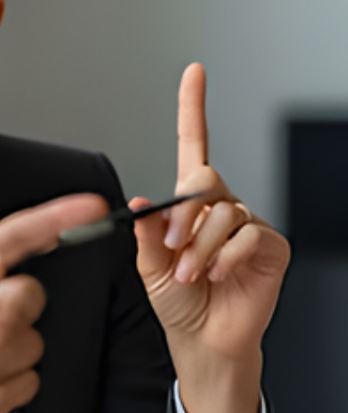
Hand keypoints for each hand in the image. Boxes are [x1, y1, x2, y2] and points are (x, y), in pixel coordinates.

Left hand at [133, 62, 289, 412]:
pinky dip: (226, 256)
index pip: (193, 145)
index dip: (193, 107)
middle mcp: (220, 206)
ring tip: (191, 273)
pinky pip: (248, 235)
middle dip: (184, 212)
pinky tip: (217, 274)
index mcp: (188, 204)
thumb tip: (142, 202)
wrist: (202, 338)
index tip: (194, 73)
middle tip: (172, 245)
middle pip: (205, 178)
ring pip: (224, 212)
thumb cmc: (176, 300)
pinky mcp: (269, 246)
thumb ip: (145, 233)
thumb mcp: (148, 266)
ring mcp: (247, 224)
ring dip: (200, 245)